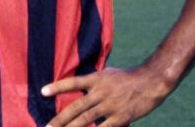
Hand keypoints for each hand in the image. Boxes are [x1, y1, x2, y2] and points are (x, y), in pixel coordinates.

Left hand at [42, 66, 172, 126]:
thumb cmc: (128, 77)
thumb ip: (92, 81)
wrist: (151, 82)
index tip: (42, 91)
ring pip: (86, 119)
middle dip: (60, 119)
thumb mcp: (107, 73)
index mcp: (96, 79)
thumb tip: (78, 86)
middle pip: (76, 107)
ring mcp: (110, 106)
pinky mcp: (121, 117)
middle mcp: (100, 92)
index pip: (72, 82)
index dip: (57, 87)